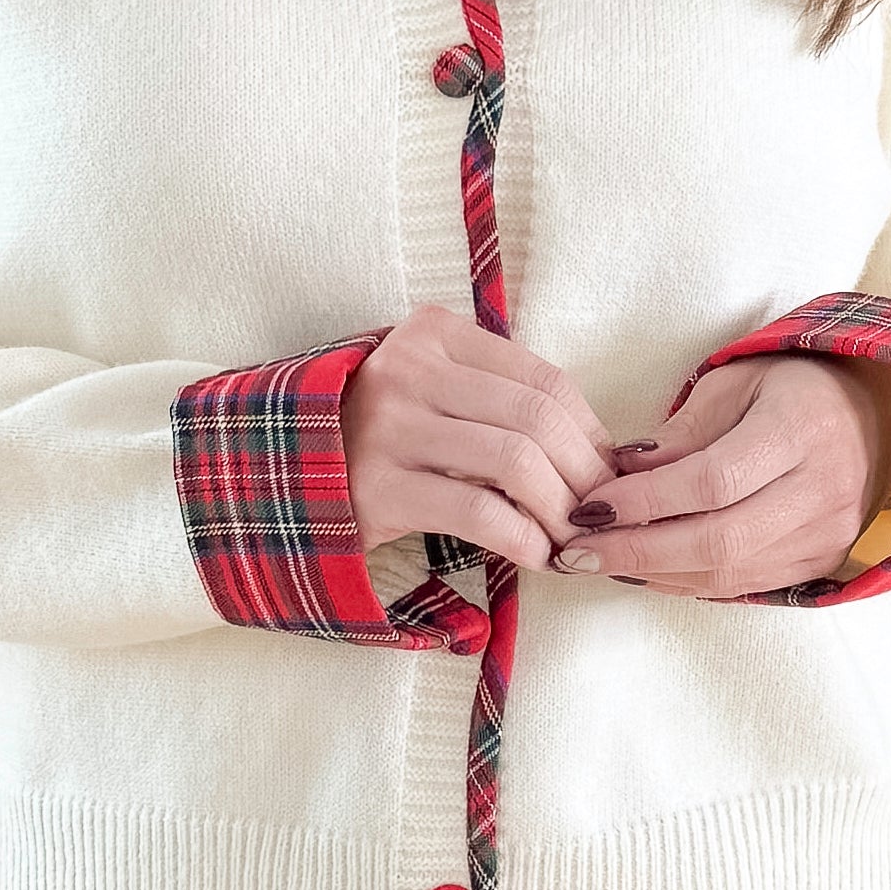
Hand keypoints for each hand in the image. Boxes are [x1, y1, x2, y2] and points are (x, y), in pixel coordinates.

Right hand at [340, 304, 620, 569]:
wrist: (283, 474)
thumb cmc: (379, 436)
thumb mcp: (433, 391)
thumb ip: (498, 398)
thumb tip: (599, 451)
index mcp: (432, 333)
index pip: (543, 377)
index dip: (590, 430)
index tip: (607, 471)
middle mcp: (408, 368)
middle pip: (537, 417)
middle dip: (586, 473)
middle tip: (602, 514)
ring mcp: (389, 426)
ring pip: (515, 461)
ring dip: (561, 509)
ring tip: (573, 538)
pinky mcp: (379, 488)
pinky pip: (478, 512)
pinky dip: (524, 539)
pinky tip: (538, 556)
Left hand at [547, 353, 890, 596]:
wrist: (877, 420)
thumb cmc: (793, 389)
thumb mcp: (737, 381)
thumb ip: (683, 429)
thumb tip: (622, 473)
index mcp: (801, 430)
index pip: (713, 481)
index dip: (645, 502)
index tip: (588, 506)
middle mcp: (821, 492)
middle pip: (719, 541)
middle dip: (636, 552)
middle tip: (574, 551)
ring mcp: (826, 536)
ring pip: (728, 574)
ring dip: (653, 574)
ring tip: (594, 561)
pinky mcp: (818, 563)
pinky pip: (742, 585)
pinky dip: (684, 582)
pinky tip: (640, 569)